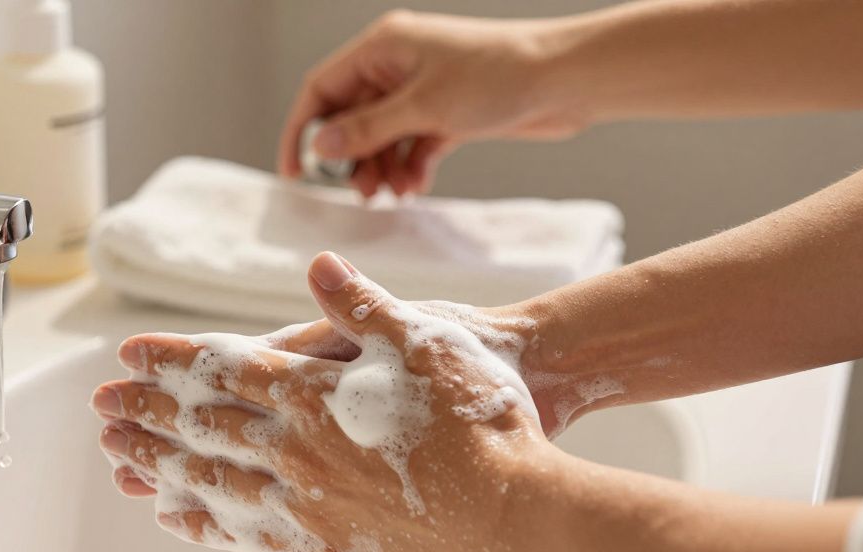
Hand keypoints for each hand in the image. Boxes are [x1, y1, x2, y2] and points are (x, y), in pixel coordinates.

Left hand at [90, 252, 559, 551]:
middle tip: (101, 408)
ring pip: (209, 480)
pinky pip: (242, 533)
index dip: (170, 359)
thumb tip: (317, 267)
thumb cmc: (483, 421)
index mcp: (315, 392)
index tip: (126, 356)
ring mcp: (303, 503)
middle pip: (201, 426)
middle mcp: (296, 449)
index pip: (221, 369)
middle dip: (146, 412)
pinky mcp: (322, 548)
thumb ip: (362, 305)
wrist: (517, 513)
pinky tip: (174, 517)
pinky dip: (201, 521)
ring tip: (116, 458)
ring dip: (157, 465)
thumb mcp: (425, 342)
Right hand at [277, 11, 581, 197]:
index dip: (303, 131)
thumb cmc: (500, 76)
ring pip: (381, 136)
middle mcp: (398, 65)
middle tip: (361, 192)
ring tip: (393, 193)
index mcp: (383, 47)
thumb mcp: (424, 107)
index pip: (322, 89)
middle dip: (352, 157)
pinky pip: (411, 143)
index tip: (296, 173)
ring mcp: (422, 88)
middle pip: (351, 117)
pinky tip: (416, 186)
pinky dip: (409, 166)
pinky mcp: (446, 111)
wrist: (566, 80)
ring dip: (381, 167)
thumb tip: (322, 145)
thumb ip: (368, 129)